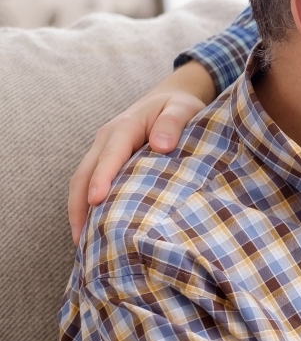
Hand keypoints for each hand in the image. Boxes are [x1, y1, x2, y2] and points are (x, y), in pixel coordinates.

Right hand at [68, 60, 216, 243]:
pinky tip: (93, 230)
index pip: (109, 155)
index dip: (101, 177)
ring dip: (78, 210)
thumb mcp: (182, 108)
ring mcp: (103, 151)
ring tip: (82, 244)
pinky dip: (86, 206)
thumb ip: (173, 123)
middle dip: (79, 205)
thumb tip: (161, 145)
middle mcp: (106, 139)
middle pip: (83, 174)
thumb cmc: (179, 105)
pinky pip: (90, 183)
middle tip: (81, 239)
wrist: (172, 97)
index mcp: (124, 126)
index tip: (97, 200)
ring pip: (81, 181)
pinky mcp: (107, 161)